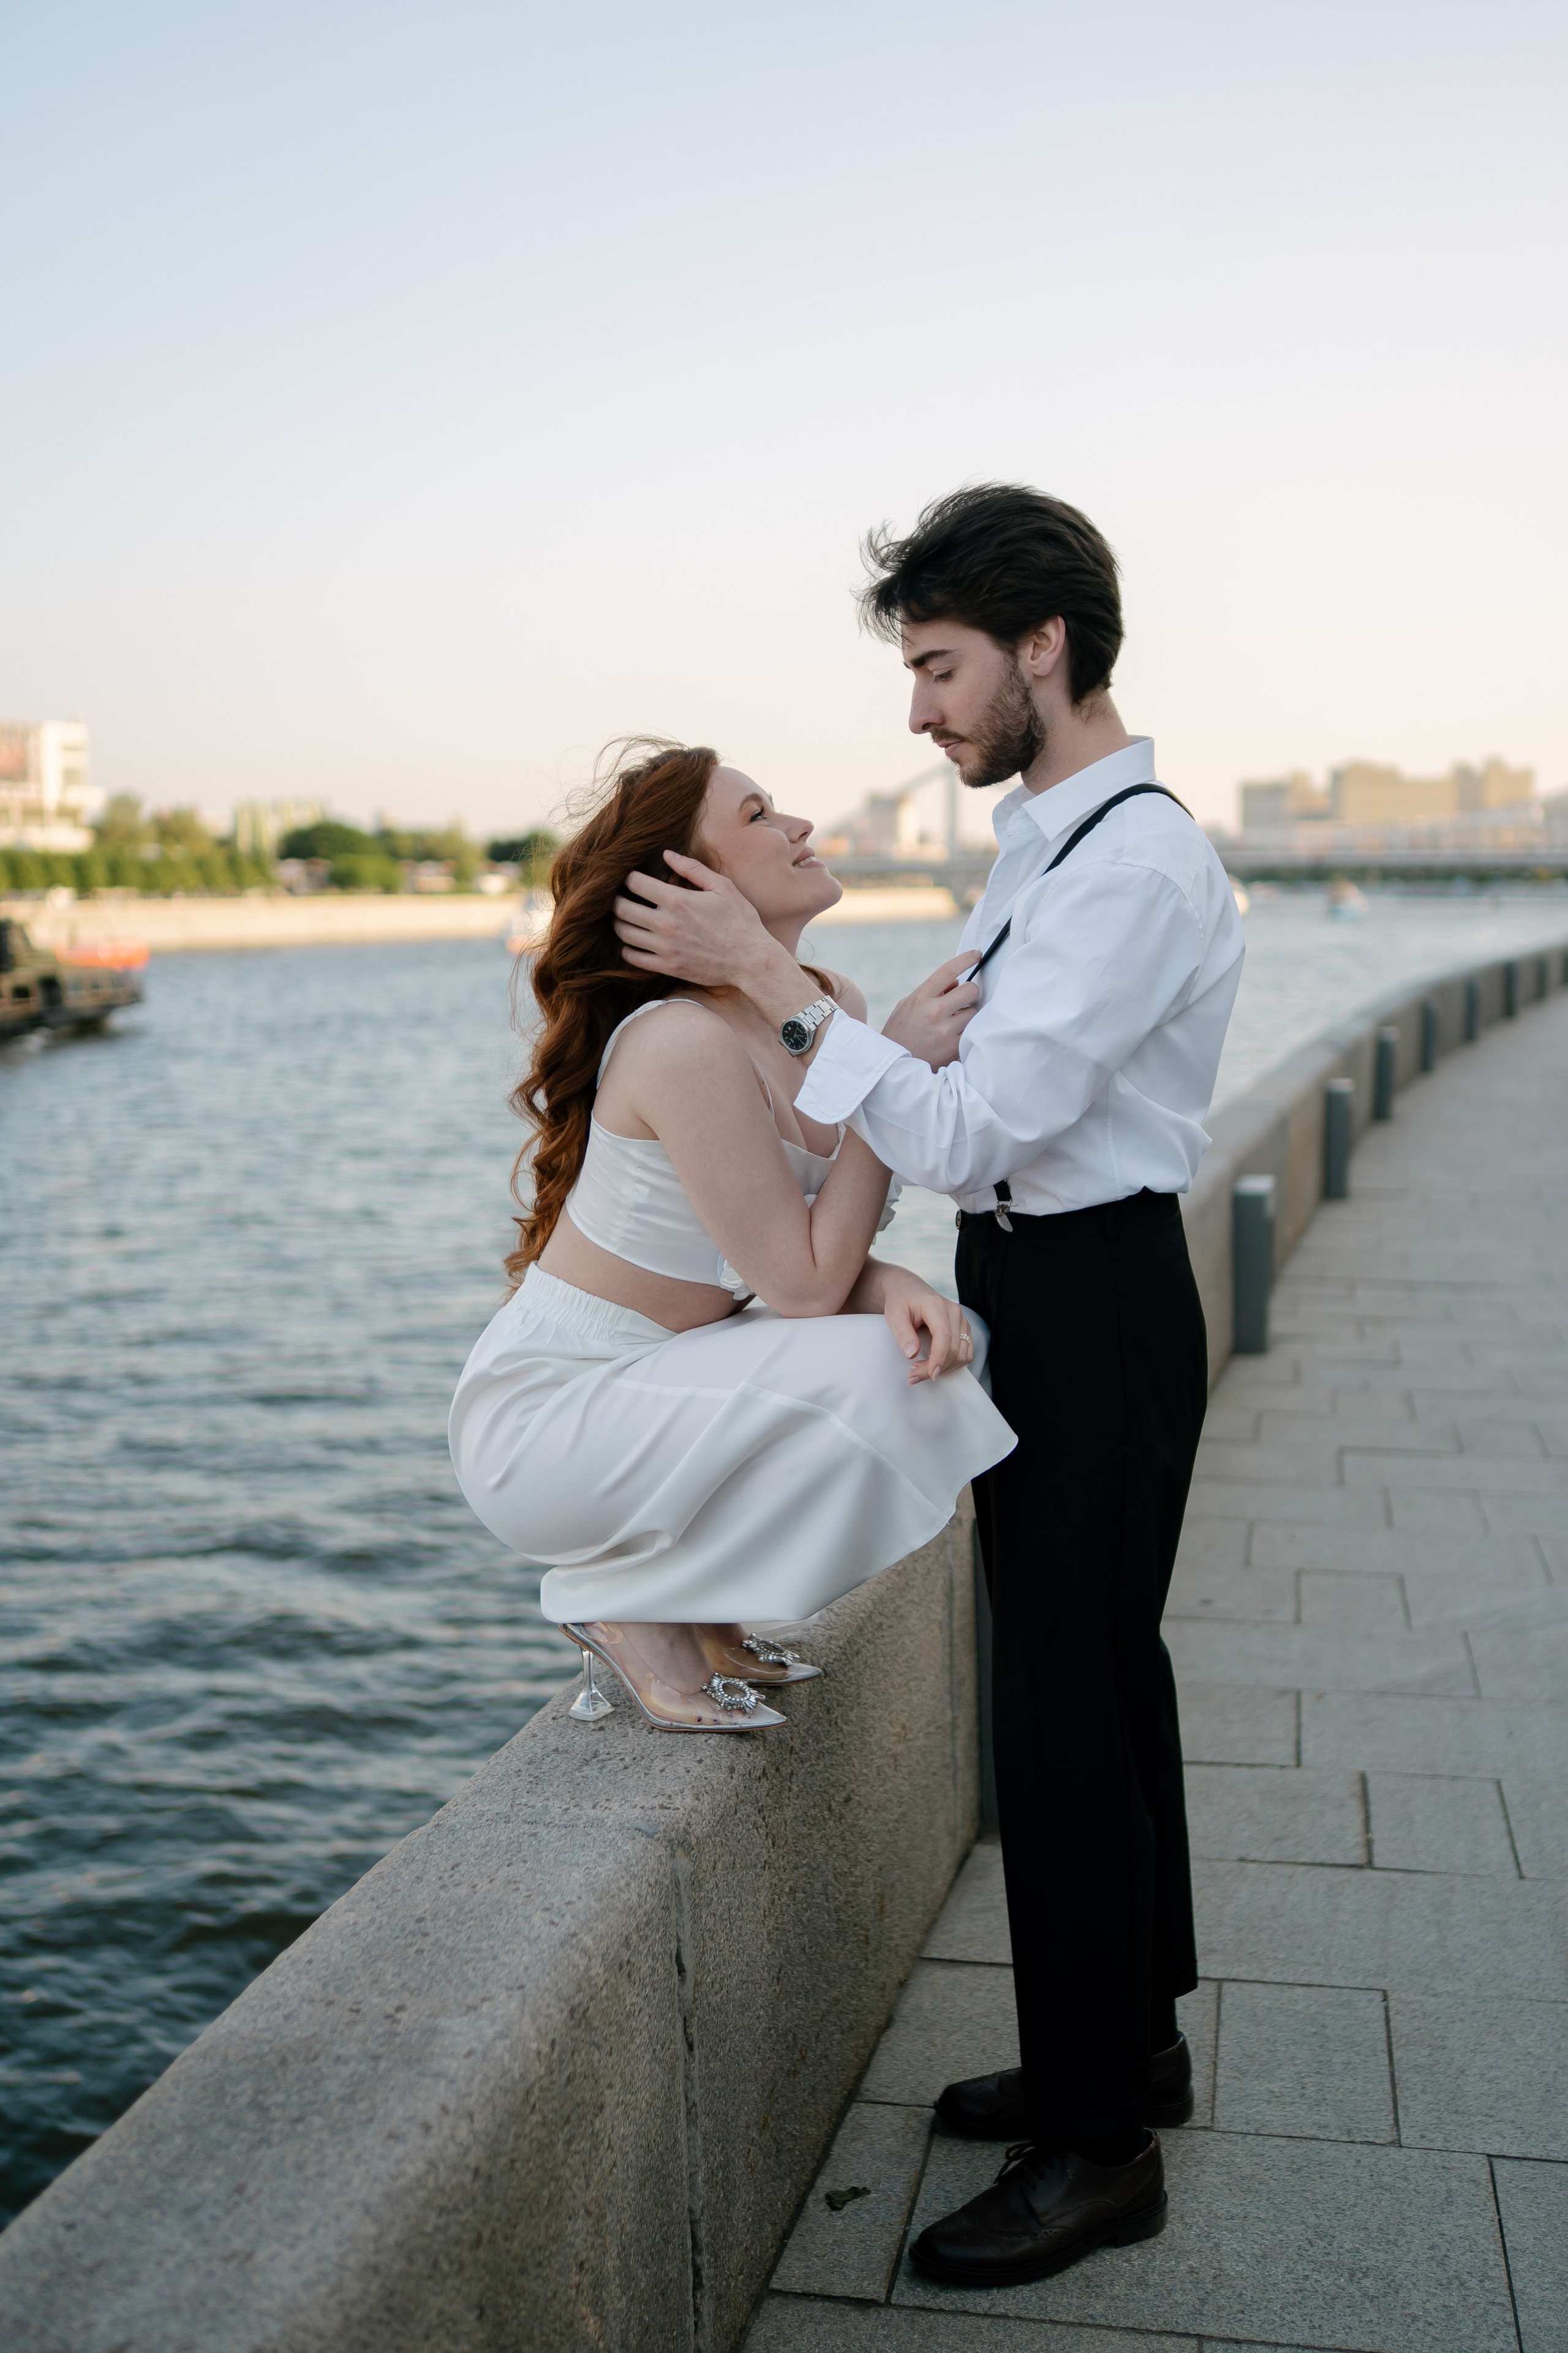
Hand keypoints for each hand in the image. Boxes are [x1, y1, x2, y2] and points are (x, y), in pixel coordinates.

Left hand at [613, 850, 771, 987]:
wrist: (751, 960)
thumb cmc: (740, 920)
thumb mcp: (722, 887)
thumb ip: (692, 869)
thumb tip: (666, 854)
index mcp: (678, 900)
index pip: (636, 884)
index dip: (628, 877)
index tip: (631, 878)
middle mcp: (666, 924)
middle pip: (622, 908)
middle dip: (617, 899)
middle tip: (620, 897)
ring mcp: (665, 947)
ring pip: (625, 933)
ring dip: (619, 923)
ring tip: (624, 918)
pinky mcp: (667, 966)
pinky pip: (633, 958)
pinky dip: (627, 949)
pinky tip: (633, 942)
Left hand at [880, 1268, 974, 1383]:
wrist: (908, 1289)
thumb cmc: (900, 1301)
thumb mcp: (894, 1315)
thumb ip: (903, 1334)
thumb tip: (912, 1354)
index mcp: (936, 1305)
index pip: (944, 1336)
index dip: (939, 1358)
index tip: (930, 1374)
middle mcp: (954, 1312)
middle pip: (954, 1349)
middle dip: (935, 1368)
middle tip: (913, 1376)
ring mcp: (961, 1320)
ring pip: (963, 1354)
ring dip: (945, 1368)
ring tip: (921, 1369)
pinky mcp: (963, 1328)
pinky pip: (966, 1353)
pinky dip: (953, 1364)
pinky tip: (935, 1364)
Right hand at [881, 953, 980, 1069]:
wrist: (893, 1068)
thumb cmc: (899, 1033)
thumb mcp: (906, 1006)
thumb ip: (931, 992)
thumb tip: (956, 982)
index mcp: (920, 997)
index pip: (948, 971)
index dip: (965, 959)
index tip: (977, 954)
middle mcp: (934, 1011)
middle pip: (970, 990)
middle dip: (970, 994)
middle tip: (963, 1001)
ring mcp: (945, 1030)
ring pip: (974, 1012)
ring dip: (968, 1015)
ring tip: (954, 1023)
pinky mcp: (954, 1048)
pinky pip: (972, 1032)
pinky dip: (967, 1032)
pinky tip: (955, 1036)